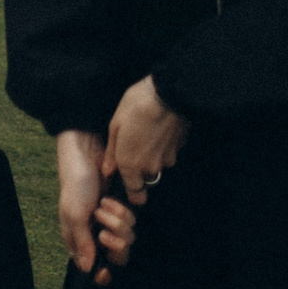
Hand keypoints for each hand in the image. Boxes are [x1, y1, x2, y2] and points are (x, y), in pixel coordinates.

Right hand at [55, 130, 133, 280]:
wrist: (88, 154)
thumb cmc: (75, 184)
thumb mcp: (74, 214)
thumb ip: (82, 243)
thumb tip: (86, 268)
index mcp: (78, 239)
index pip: (92, 267)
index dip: (101, 273)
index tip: (105, 272)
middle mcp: (95, 233)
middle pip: (116, 256)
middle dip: (114, 244)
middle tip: (104, 233)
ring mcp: (110, 222)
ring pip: (126, 238)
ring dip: (117, 223)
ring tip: (105, 206)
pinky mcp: (123, 210)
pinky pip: (132, 221)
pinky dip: (124, 212)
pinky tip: (113, 200)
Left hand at [102, 74, 185, 205]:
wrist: (169, 94)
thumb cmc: (136, 107)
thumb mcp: (115, 126)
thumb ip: (111, 153)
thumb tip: (107, 171)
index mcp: (130, 164)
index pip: (135, 194)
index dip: (131, 192)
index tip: (126, 183)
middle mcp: (151, 167)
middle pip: (146, 178)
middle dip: (139, 169)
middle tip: (132, 146)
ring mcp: (168, 159)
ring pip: (157, 164)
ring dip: (151, 155)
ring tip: (144, 132)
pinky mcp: (180, 148)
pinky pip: (168, 152)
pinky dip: (162, 145)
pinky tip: (157, 128)